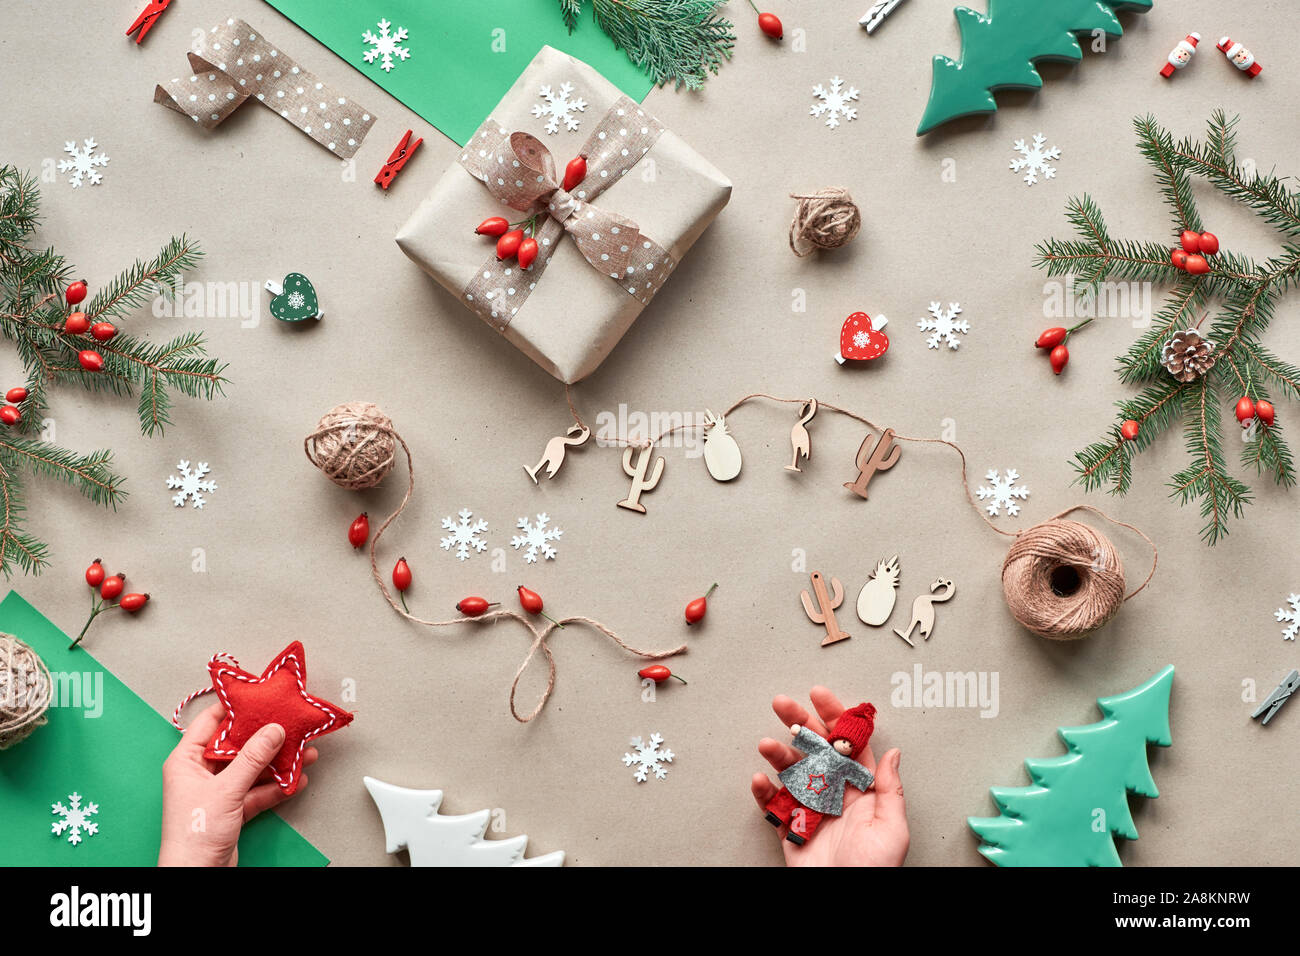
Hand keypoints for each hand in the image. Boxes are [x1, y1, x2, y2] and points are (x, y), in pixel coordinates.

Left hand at [158, 703, 317, 866]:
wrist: (197, 875)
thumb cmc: (194, 834)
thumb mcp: (226, 789)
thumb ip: (253, 758)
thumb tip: (274, 730)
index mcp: (186, 760)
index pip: (210, 722)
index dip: (234, 708)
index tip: (259, 696)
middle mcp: (201, 772)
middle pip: (237, 745)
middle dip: (265, 737)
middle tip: (289, 723)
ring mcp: (218, 791)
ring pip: (252, 768)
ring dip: (277, 762)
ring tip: (303, 751)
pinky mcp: (233, 809)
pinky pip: (258, 789)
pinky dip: (276, 785)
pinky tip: (296, 778)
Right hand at [750, 686, 907, 866]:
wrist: (845, 901)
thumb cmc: (875, 870)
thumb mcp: (893, 828)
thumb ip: (890, 789)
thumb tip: (893, 753)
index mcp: (861, 791)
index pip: (847, 745)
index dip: (834, 718)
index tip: (819, 695)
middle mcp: (834, 795)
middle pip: (814, 751)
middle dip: (798, 724)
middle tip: (782, 703)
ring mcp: (810, 811)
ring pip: (790, 773)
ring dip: (778, 755)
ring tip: (766, 744)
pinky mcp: (790, 830)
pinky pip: (773, 807)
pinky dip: (764, 792)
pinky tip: (759, 779)